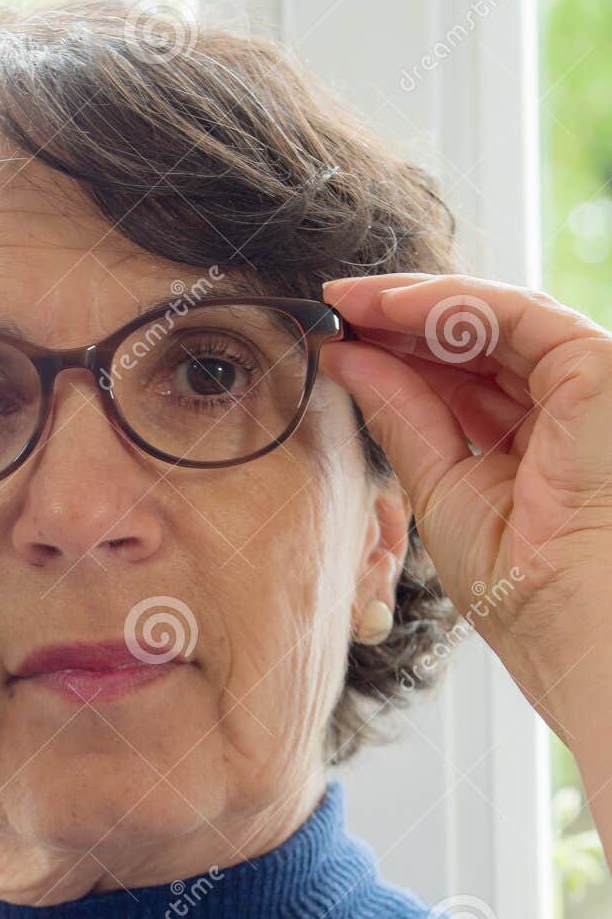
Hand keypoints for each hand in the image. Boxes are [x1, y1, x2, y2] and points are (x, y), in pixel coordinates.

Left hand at [319, 272, 611, 744]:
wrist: (556, 614)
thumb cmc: (512, 579)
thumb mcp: (435, 483)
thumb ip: (399, 417)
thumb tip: (344, 362)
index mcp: (529, 437)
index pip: (461, 374)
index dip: (397, 352)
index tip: (335, 341)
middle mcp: (560, 403)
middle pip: (472, 339)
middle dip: (397, 320)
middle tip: (332, 308)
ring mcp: (582, 380)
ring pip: (489, 317)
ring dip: (410, 304)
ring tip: (345, 303)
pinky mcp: (593, 364)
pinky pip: (511, 313)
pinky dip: (445, 303)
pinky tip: (386, 306)